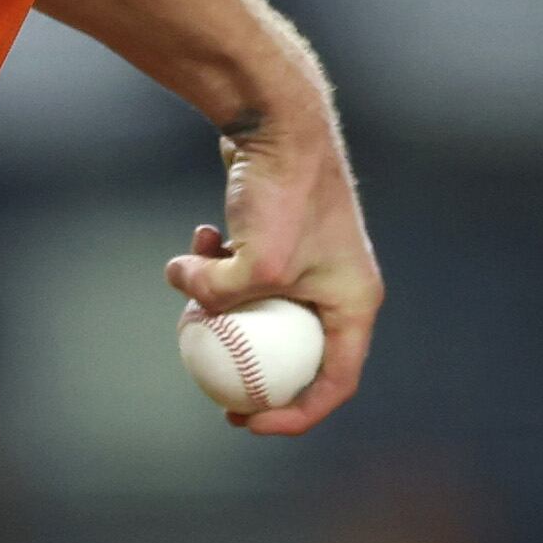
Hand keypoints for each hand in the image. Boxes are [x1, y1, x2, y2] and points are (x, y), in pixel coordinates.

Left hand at [163, 119, 381, 434]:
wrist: (280, 120)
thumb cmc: (282, 191)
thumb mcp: (253, 262)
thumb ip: (219, 297)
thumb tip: (188, 298)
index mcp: (354, 303)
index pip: (334, 381)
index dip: (294, 414)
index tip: (247, 422)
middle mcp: (338, 285)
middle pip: (293, 350)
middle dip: (252, 369)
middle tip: (215, 393)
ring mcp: (309, 259)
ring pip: (260, 307)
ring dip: (221, 303)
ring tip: (190, 289)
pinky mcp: (279, 233)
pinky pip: (245, 269)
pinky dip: (218, 262)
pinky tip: (197, 239)